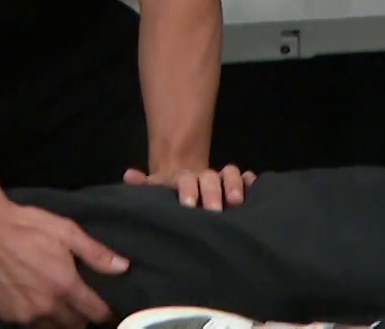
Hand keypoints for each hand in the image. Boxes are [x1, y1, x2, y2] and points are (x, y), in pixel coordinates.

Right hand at [0, 196, 128, 326]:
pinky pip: (31, 326)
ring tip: (65, 311)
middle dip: (84, 319)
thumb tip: (124, 268)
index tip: (109, 312)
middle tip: (85, 309)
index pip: (95, 312)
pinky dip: (39, 320)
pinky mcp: (8, 315)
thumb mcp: (66, 231)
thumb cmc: (28, 226)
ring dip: (62, 323)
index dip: (105, 313)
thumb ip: (95, 253)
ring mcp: (26, 314)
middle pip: (75, 326)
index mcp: (65, 285)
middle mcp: (47, 306)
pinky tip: (39, 306)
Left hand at [124, 164, 256, 209]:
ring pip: (230, 174)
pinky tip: (255, 189)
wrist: (188, 195)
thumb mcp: (156, 194)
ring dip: (233, 184)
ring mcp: (223, 182)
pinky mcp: (240, 188)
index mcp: (183, 180)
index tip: (188, 204)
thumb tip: (129, 175)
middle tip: (213, 209)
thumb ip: (144, 186)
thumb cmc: (171, 199)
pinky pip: (248, 180)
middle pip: (210, 177)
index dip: (188, 189)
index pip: (185, 179)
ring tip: (236, 202)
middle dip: (212, 191)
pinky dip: (252, 183)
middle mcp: (204, 178)